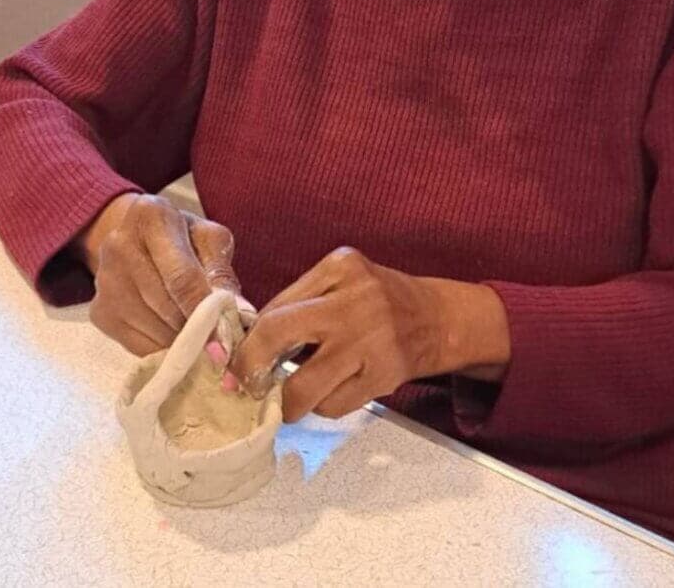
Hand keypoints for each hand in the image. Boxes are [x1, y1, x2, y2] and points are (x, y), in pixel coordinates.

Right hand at [80, 192, 241, 356]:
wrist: (135, 238)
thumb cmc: (181, 237)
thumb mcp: (208, 239)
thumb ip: (222, 272)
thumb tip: (237, 311)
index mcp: (151, 217)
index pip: (181, 276)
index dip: (205, 310)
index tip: (225, 339)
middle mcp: (119, 246)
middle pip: (166, 307)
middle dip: (196, 329)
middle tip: (217, 339)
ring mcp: (105, 281)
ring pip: (154, 330)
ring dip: (181, 340)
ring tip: (196, 331)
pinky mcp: (99, 312)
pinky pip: (138, 346)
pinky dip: (163, 349)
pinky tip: (174, 334)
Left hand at [228, 247, 510, 422]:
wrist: (437, 318)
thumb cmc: (377, 300)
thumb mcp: (343, 281)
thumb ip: (302, 300)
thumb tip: (250, 338)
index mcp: (339, 267)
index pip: (276, 306)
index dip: (248, 340)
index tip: (235, 359)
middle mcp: (354, 299)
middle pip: (277, 332)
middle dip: (250, 365)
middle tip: (244, 383)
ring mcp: (371, 339)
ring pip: (303, 385)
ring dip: (286, 402)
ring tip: (287, 401)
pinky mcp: (384, 375)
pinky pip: (333, 405)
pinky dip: (322, 407)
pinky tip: (329, 394)